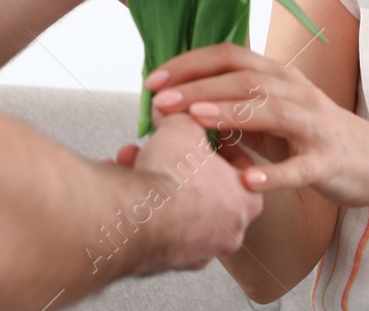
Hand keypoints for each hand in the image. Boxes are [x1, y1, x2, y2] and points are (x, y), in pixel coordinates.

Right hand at [117, 109, 262, 274]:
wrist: (138, 217)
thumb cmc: (172, 176)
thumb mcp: (183, 126)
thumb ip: (182, 114)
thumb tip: (172, 107)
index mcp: (247, 199)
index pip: (238, 163)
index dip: (213, 141)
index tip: (197, 132)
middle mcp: (228, 230)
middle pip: (204, 186)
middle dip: (176, 162)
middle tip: (159, 146)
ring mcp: (199, 250)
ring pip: (177, 207)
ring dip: (154, 182)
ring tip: (130, 161)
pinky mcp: (168, 261)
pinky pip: (155, 227)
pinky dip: (140, 206)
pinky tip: (122, 186)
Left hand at [142, 43, 368, 206]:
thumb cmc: (315, 137)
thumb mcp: (273, 118)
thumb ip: (235, 113)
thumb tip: (182, 113)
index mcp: (279, 77)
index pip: (231, 57)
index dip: (191, 64)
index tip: (154, 80)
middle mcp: (297, 92)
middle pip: (245, 80)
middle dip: (199, 88)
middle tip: (160, 101)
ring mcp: (315, 126)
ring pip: (271, 112)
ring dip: (231, 114)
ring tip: (195, 119)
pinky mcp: (329, 161)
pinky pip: (300, 167)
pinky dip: (272, 174)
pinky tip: (245, 180)